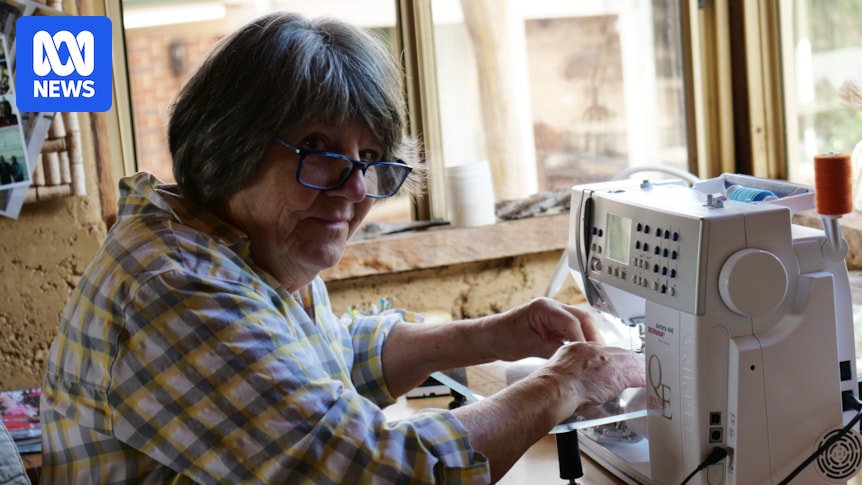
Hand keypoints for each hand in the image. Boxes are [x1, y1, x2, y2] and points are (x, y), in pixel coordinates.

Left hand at [478, 297, 603, 360]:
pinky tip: (584, 355)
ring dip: (589, 339)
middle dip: (593, 336)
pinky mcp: (554, 326)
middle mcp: (552, 308)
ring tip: (595, 357)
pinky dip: (581, 342)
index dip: (583, 339)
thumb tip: (573, 358)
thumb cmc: (502, 336)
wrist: (489, 338)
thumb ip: (551, 349)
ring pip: (581, 324)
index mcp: (544, 307)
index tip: (589, 355)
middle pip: (583, 318)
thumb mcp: (527, 346)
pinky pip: (573, 332)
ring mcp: (554, 316)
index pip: (572, 321)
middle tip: (600, 355)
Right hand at [544, 342, 645, 412]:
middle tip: (639, 367)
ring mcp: (607, 361)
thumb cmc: (551, 385)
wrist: (555, 388)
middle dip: (630, 361)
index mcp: (580, 347)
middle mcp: (595, 350)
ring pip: (631, 361)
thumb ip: (571, 369)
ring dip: (639, 369)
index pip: (602, 350)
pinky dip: (644, 379)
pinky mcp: (617, 375)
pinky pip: (637, 375)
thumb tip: (576, 377)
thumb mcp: (559, 367)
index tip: (616, 363)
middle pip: (620, 353)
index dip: (612, 358)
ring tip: (647, 375)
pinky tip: (649, 383)